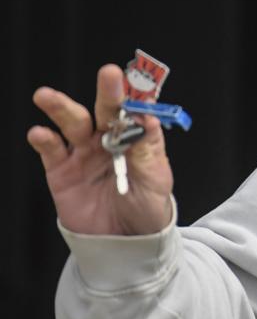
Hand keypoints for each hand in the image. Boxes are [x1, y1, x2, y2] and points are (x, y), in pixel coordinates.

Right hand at [27, 64, 174, 235]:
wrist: (123, 243)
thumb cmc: (146, 208)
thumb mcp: (155, 181)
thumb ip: (147, 151)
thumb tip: (148, 118)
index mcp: (136, 139)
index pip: (135, 111)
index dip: (134, 95)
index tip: (136, 82)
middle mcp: (109, 140)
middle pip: (106, 111)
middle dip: (106, 93)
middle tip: (107, 75)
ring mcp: (83, 153)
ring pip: (72, 124)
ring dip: (61, 108)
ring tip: (47, 96)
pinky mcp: (61, 171)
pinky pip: (51, 151)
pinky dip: (44, 140)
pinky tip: (39, 133)